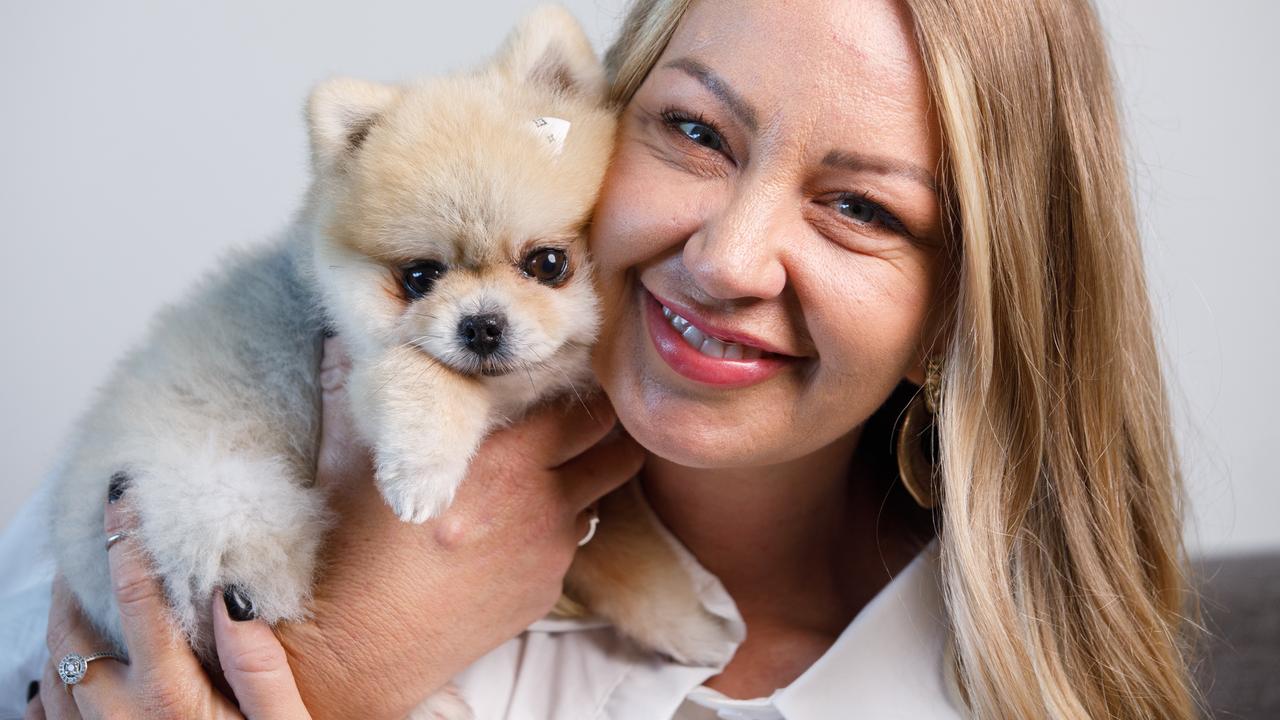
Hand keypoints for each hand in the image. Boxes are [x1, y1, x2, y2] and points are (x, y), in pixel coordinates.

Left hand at [27, 496, 309, 718]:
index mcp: (171, 700)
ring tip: (76, 596)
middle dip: (79, 582)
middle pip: (76, 636)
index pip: (141, 603)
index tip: (123, 500)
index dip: (128, 544)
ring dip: (59, 629)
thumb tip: (231, 594)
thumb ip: (258, 664)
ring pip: (52, 677)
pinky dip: (44, 692)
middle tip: (91, 540)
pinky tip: (55, 679)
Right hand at [265, 337, 641, 718]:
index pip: (585, 407)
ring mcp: (550, 550)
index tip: (572, 380)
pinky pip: (569, 542)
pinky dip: (553, 529)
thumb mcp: (383, 457)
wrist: (360, 643)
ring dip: (581, 481)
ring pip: (597, 496)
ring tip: (540, 477)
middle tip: (582, 421)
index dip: (582, 389)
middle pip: (615, 449)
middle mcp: (540, 501)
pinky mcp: (548, 589)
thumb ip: (420, 405)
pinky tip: (509, 533)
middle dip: (606, 431)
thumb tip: (414, 350)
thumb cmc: (357, 542)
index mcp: (502, 458)